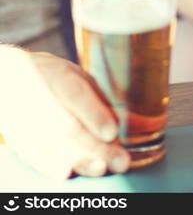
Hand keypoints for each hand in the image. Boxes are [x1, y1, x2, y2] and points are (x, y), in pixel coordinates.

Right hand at [0, 48, 129, 178]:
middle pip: (68, 126)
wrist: (6, 78)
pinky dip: (48, 165)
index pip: (77, 96)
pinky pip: (32, 153)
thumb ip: (101, 100)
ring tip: (101, 168)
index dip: (94, 116)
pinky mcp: (17, 136)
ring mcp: (24, 118)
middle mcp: (39, 95)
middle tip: (120, 161)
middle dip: (96, 147)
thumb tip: (123, 125)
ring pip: (52, 143)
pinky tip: (66, 173)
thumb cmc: (54, 78)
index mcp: (59, 76)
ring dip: (78, 159)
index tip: (112, 133)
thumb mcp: (80, 78)